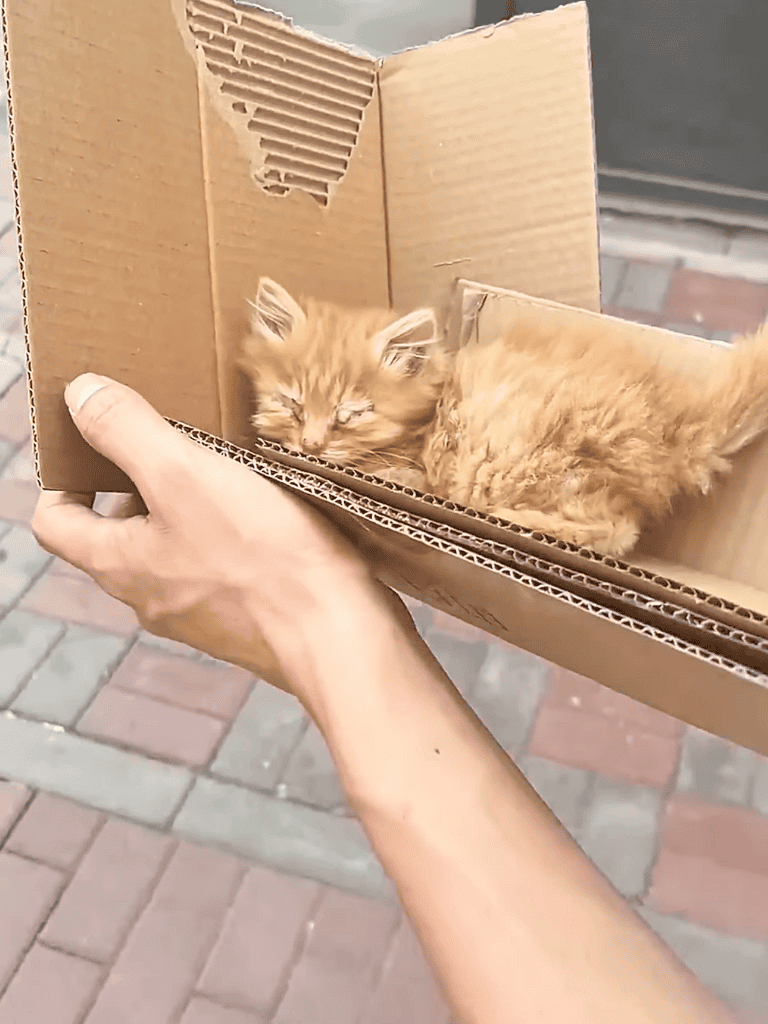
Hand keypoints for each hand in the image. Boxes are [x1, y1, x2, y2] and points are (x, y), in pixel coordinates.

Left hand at [32, 373, 398, 703]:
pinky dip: (230, 538)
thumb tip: (79, 395)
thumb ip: (125, 432)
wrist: (338, 635)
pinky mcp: (245, 621)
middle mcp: (149, 597)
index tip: (94, 446)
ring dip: (190, 510)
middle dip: (138, 486)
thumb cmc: (262, 559)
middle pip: (118, 534)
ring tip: (229, 472)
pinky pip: (220, 570)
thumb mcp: (184, 475)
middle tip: (175, 444)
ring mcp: (198, 615)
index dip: (63, 479)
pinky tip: (270, 515)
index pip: (55, 522)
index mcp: (119, 564)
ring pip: (173, 550)